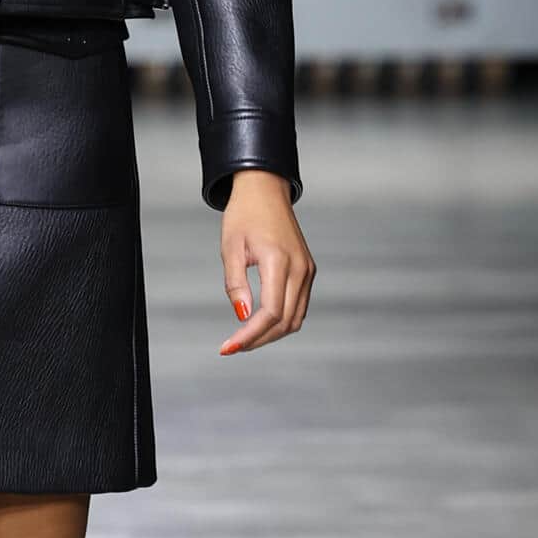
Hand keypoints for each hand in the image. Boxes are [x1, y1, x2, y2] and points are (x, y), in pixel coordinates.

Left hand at [218, 172, 313, 354]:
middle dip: (259, 340)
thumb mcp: (230, 248)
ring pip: (296, 318)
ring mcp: (308, 270)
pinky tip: (261, 323)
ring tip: (245, 338)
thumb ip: (235, 284)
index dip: (250, 335)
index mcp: (279, 260)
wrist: (265, 190)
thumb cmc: (244, 215)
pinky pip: (299, 305)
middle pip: (285, 321)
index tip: (229, 347)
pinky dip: (282, 320)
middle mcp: (300, 268)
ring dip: (271, 334)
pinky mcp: (308, 270)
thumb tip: (242, 316)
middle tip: (233, 347)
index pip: (271, 312)